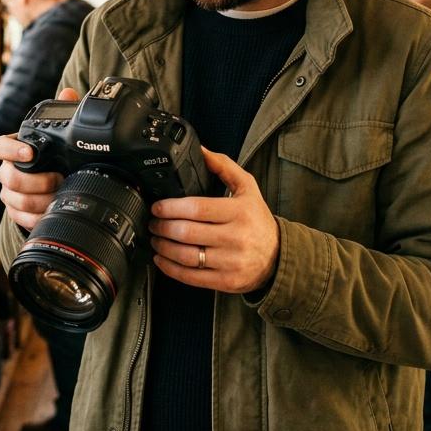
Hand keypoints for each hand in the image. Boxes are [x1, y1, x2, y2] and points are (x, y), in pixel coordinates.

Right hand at [0, 87, 79, 230]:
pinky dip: (37, 217)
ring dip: (40, 200)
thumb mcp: (57, 136)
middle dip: (36, 181)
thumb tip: (68, 93)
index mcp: (14, 149)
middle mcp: (7, 171)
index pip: (0, 147)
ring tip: (59, 196)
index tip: (30, 153)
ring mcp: (9, 193)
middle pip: (9, 177)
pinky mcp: (14, 212)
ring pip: (16, 199)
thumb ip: (62, 113)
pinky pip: (20, 217)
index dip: (12, 150)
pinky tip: (51, 212)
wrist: (50, 186)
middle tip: (59, 179)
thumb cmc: (51, 157)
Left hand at [148, 147, 278, 293]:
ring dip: (163, 247)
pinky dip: (170, 268)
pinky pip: (191, 276)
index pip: (197, 208)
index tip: (157, 207)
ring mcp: (231, 261)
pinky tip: (162, 259)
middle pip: (187, 232)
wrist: (277, 256)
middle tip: (153, 223)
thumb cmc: (257, 219)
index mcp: (239, 211)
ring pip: (186, 256)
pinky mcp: (226, 281)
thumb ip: (223, 166)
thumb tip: (200, 150)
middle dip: (162, 227)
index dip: (171, 208)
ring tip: (155, 239)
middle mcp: (236, 237)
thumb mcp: (247, 187)